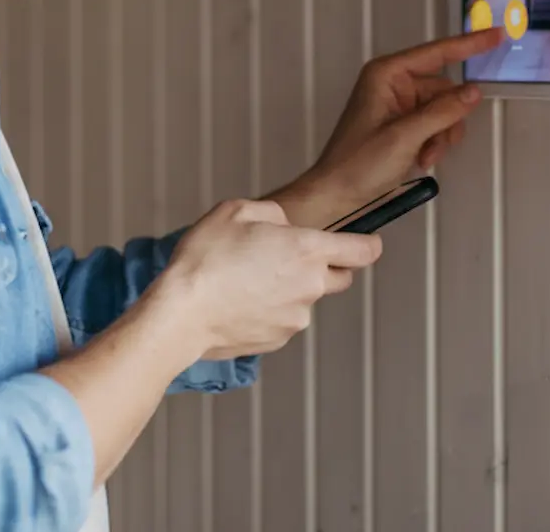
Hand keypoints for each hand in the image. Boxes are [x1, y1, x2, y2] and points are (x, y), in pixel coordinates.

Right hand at [156, 198, 382, 359]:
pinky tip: (241, 300)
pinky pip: (285, 318)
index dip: (368, 244)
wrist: (181, 314)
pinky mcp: (279, 339)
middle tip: (287, 257)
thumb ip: (273, 214)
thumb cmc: (205, 260)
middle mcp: (310, 286)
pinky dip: (271, 310)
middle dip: (324, 266)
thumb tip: (284, 226)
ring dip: (289, 288)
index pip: (363, 250)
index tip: (367, 242)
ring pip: (306, 298)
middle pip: (340, 277)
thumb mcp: (235, 211)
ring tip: (247, 280)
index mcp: (306, 250)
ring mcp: (296, 317)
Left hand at [320, 30, 501, 171]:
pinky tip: (421, 159)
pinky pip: (435, 125)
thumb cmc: (359, 162)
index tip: (497, 35)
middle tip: (437, 145)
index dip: (470, 44)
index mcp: (387, 74)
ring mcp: (399, 104)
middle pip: (444, 89)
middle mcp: (394, 83)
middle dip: (448, 119)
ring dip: (442, 136)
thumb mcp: (405, 136)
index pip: (437, 53)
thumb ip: (442, 112)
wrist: (338, 194)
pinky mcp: (403, 123)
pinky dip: (435, 143)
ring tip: (425, 156)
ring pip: (444, 110)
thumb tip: (474, 92)